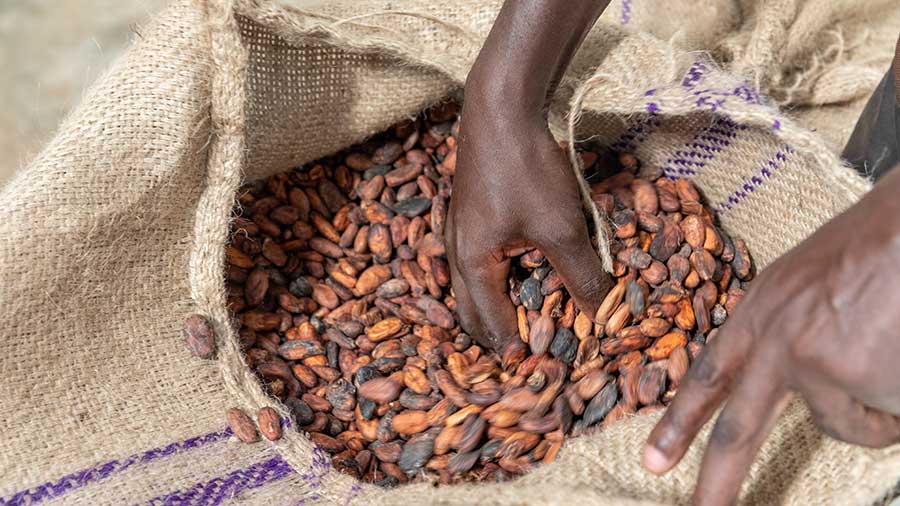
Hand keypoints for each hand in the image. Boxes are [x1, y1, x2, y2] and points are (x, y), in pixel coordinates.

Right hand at [446, 108, 612, 351]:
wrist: (499, 108)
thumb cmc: (525, 170)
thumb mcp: (561, 228)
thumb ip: (580, 275)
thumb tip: (600, 315)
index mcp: (471, 264)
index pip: (491, 323)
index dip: (516, 347)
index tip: (538, 367)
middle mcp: (456, 251)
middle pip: (470, 310)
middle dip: (494, 334)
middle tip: (524, 350)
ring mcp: (459, 229)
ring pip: (471, 284)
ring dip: (494, 305)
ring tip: (523, 316)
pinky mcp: (470, 211)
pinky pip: (477, 257)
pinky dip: (495, 276)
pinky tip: (518, 267)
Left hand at [642, 168, 899, 504]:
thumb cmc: (872, 246)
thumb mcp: (808, 282)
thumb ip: (788, 331)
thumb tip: (802, 388)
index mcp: (760, 313)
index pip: (708, 377)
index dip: (680, 422)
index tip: (654, 463)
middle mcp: (774, 341)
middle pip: (740, 430)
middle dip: (717, 484)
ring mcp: (811, 361)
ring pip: (844, 426)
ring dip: (875, 407)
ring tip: (888, 351)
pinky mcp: (852, 375)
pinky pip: (887, 418)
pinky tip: (899, 353)